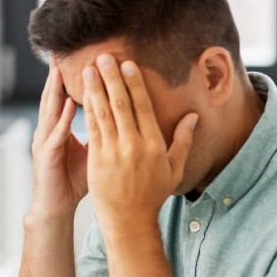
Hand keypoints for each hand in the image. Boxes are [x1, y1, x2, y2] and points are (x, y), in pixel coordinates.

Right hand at [28, 64, 88, 223]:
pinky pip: (56, 134)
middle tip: (65, 52)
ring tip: (62, 69)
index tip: (83, 58)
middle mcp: (50, 130)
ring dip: (56, 89)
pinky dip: (62, 118)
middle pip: (55, 97)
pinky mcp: (46, 156)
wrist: (55, 206)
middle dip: (59, 75)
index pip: (67, 96)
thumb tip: (121, 117)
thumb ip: (102, 132)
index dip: (73, 78)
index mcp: (60, 127)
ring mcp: (46, 142)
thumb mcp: (91, 151)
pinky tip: (69, 104)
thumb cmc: (73, 180)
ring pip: (51, 110)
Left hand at [81, 54, 196, 230]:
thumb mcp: (174, 169)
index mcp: (154, 144)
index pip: (143, 106)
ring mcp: (113, 152)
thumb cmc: (152, 194)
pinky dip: (86, 110)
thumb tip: (194, 117)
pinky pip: (91, 129)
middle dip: (111, 78)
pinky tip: (82, 94)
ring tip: (88, 69)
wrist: (129, 219)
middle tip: (103, 57)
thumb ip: (183, 141)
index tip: (127, 64)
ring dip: (95, 89)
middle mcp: (133, 145)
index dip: (134, 83)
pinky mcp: (97, 159)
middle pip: (121, 104)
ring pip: (103, 113)